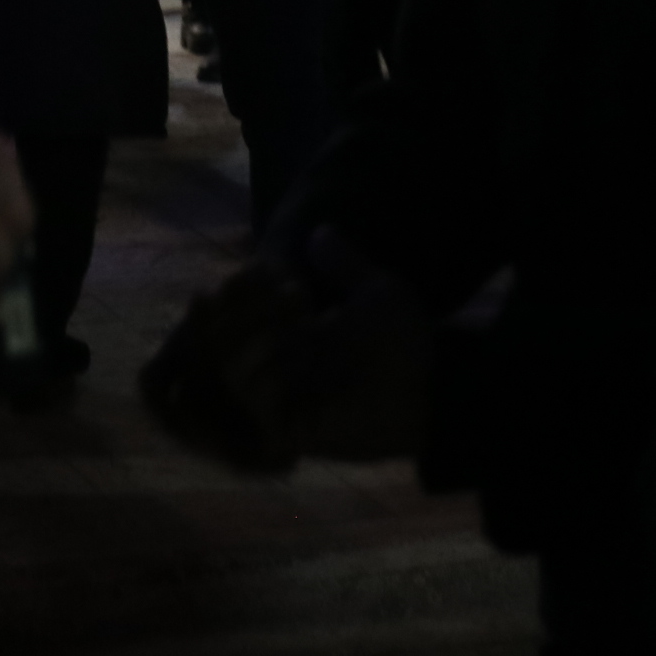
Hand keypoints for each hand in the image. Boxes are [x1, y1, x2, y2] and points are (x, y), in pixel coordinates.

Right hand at [143, 238, 436, 467]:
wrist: (432, 392)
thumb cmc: (407, 343)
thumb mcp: (377, 291)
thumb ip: (345, 262)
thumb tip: (320, 229)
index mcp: (294, 334)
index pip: (240, 310)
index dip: (241, 286)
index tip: (266, 267)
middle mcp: (279, 365)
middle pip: (223, 336)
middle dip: (240, 305)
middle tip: (279, 284)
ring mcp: (280, 396)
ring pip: (228, 363)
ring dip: (248, 329)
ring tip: (290, 314)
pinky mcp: (286, 425)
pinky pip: (249, 395)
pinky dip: (256, 365)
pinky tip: (282, 342)